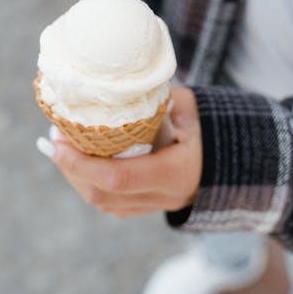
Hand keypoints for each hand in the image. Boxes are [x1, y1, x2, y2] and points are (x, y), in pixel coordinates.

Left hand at [37, 87, 202, 216]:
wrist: (240, 164)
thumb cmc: (217, 128)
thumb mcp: (191, 107)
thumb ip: (157, 97)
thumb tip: (116, 86)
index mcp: (175, 172)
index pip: (117, 177)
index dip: (80, 163)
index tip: (55, 141)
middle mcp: (164, 196)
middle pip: (102, 194)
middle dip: (69, 169)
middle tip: (52, 139)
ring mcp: (157, 206)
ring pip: (103, 202)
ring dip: (75, 177)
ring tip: (60, 147)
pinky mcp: (151, 207)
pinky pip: (112, 204)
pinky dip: (90, 184)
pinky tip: (78, 163)